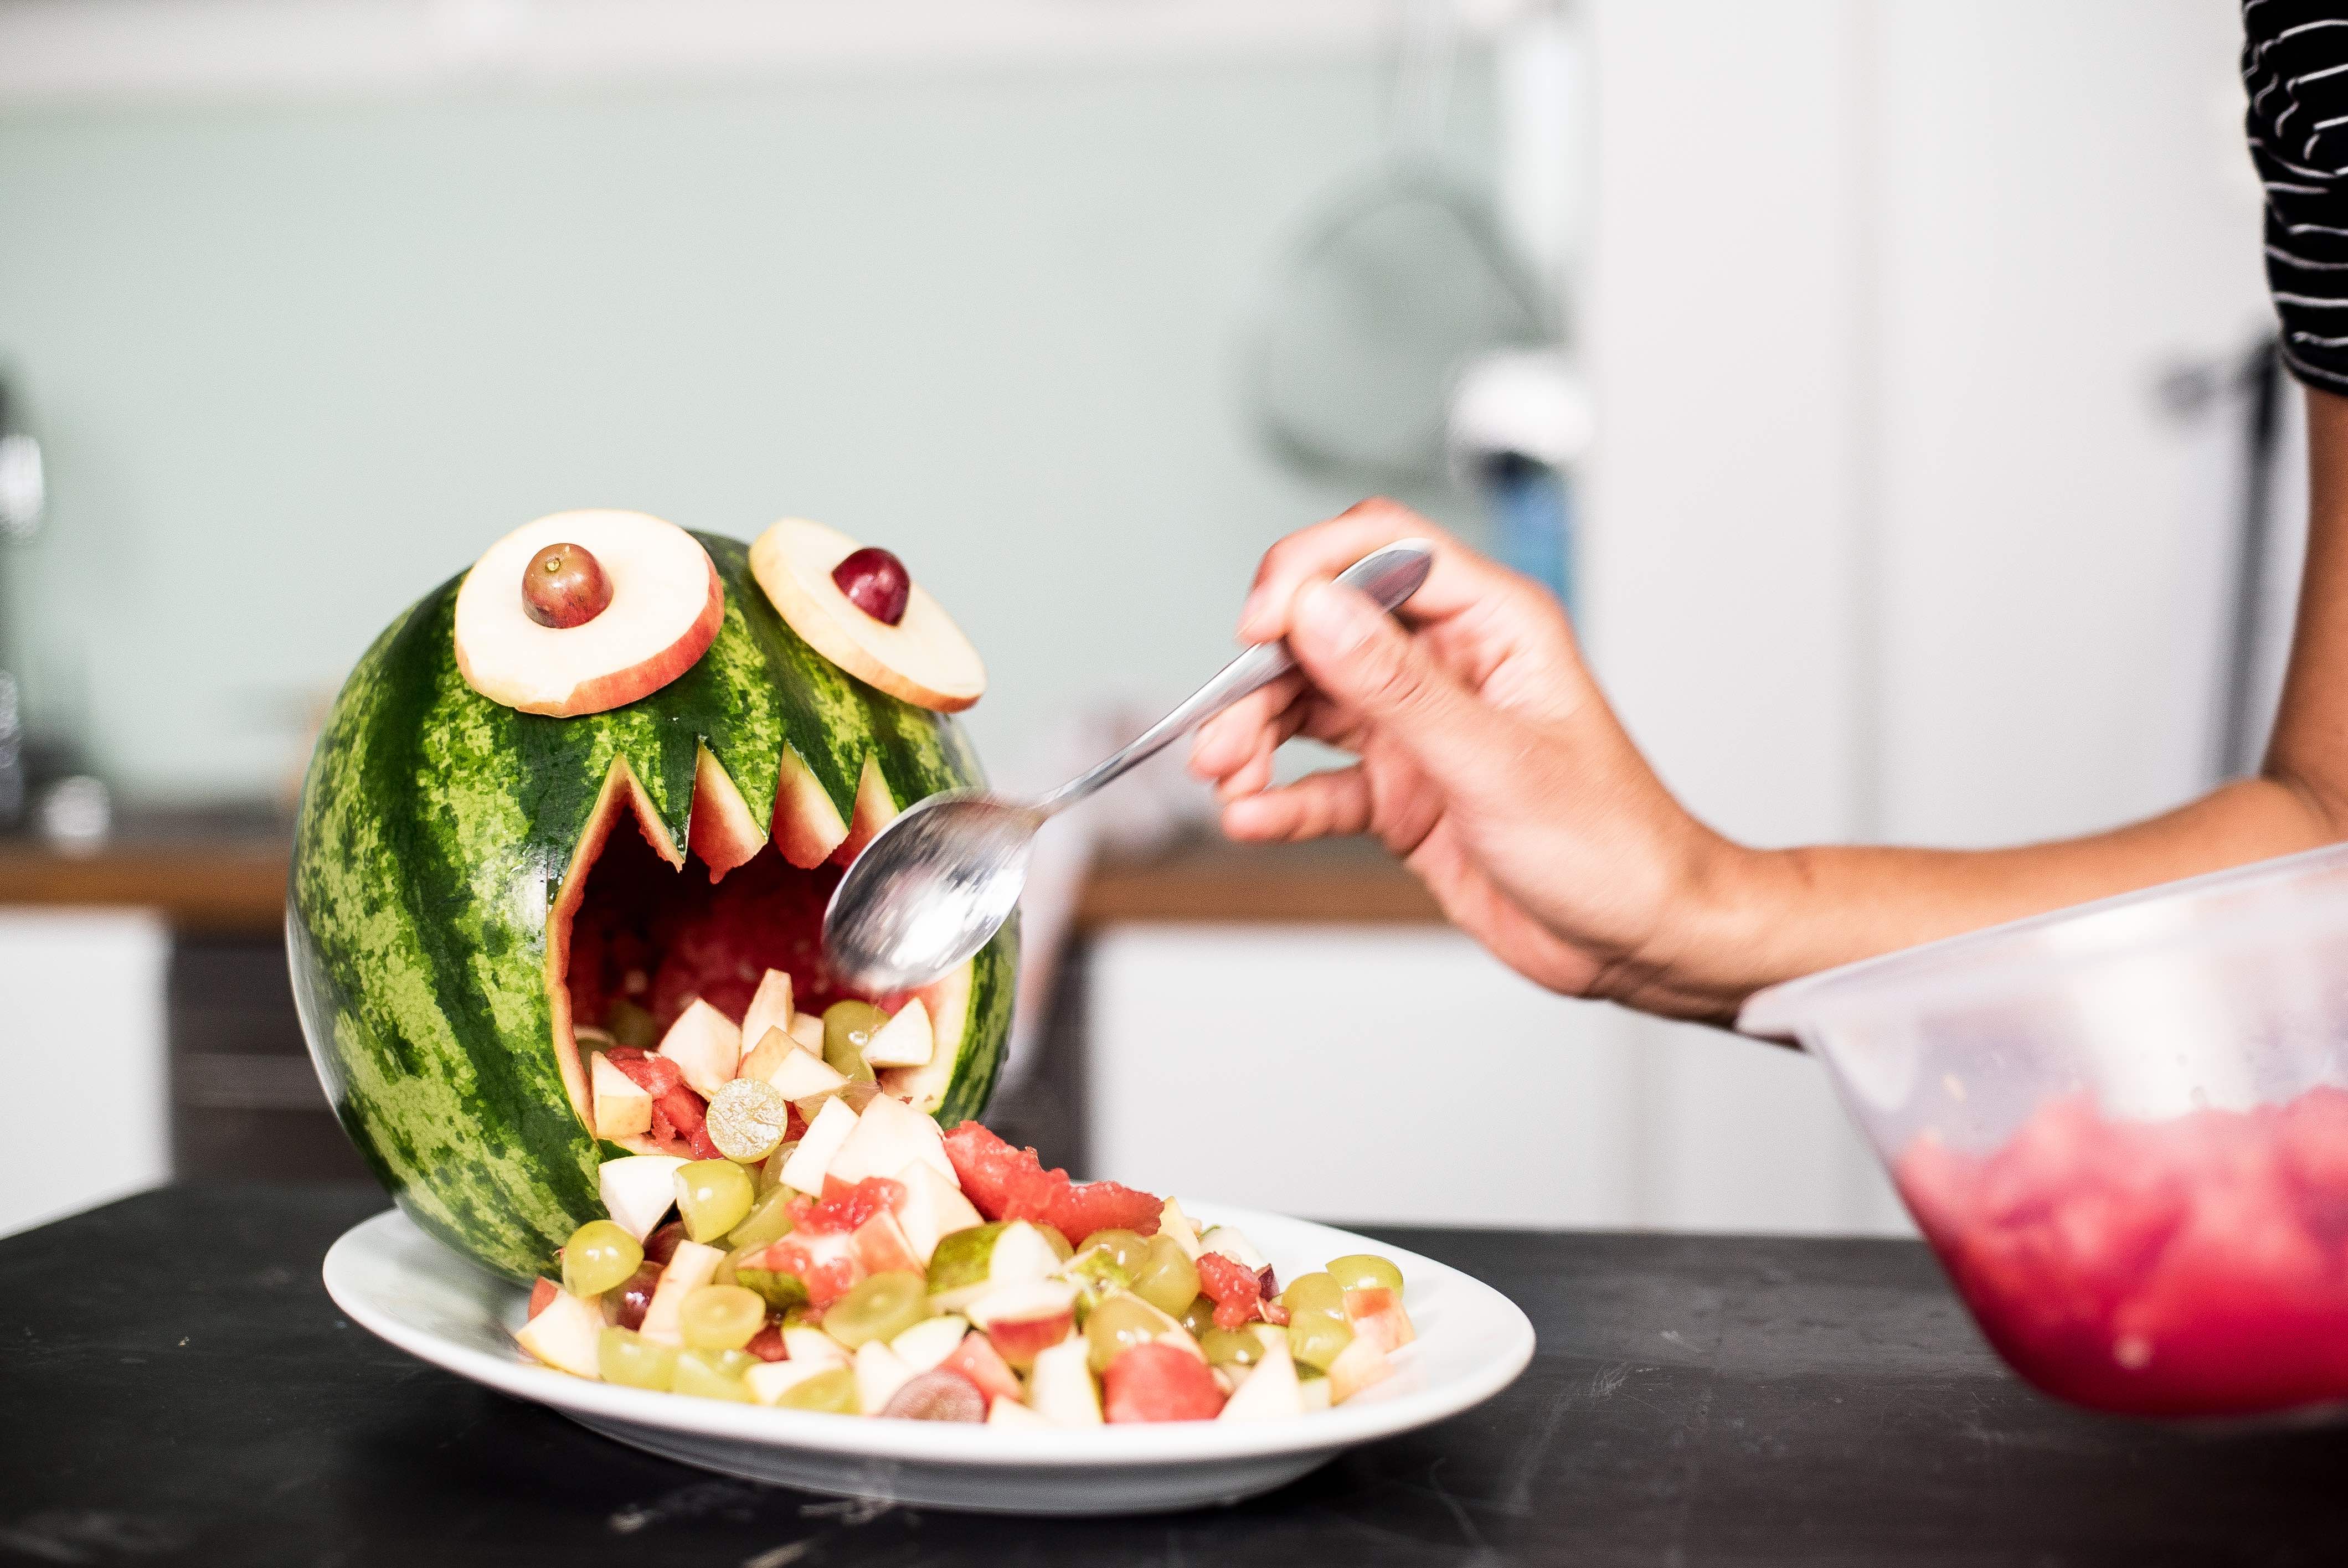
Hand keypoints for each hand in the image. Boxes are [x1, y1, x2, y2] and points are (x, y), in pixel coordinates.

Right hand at [1190, 500, 1738, 1018]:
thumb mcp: (1494, 760)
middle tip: (1222, 729)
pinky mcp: (1405, 793)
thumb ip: (1396, 685)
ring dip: (1258, 737)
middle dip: (1264, 675)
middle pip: (1326, 632)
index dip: (1308, 575)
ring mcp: (1423, 730)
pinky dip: (1281, 799)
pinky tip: (1252, 816)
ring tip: (1225, 778)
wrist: (1644, 938)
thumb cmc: (1612, 844)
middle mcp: (1450, 665)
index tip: (1260, 628)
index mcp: (1492, 624)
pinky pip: (1323, 783)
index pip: (1380, 550)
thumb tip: (1317, 610)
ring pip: (1312, 706)